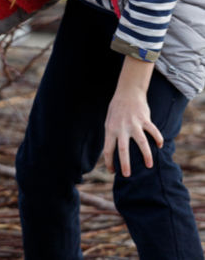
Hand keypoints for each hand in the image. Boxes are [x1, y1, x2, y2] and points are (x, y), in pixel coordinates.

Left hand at [102, 57, 162, 176]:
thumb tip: (113, 152)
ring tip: (149, 166)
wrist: (128, 92)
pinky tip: (160, 145)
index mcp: (110, 129)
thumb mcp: (109, 121)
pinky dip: (158, 139)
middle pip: (123, 149)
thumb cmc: (117, 110)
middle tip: (127, 176)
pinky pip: (153, 131)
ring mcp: (134, 124)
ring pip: (141, 142)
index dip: (109, 162)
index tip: (113, 172)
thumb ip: (112, 135)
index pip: (108, 149)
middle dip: (125, 163)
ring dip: (145, 155)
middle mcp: (121, 128)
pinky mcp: (145, 119)